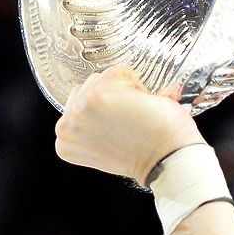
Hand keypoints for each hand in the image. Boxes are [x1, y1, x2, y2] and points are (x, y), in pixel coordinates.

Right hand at [54, 66, 204, 182]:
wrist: (168, 162)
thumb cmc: (151, 156)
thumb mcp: (109, 144)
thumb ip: (96, 124)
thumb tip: (105, 103)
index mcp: (65, 140)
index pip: (80, 104)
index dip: (108, 110)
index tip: (122, 128)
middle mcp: (66, 126)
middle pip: (87, 87)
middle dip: (112, 97)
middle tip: (133, 121)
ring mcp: (80, 109)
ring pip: (103, 78)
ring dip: (124, 91)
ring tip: (137, 116)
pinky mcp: (98, 96)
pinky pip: (120, 72)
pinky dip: (138, 85)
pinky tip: (143, 108)